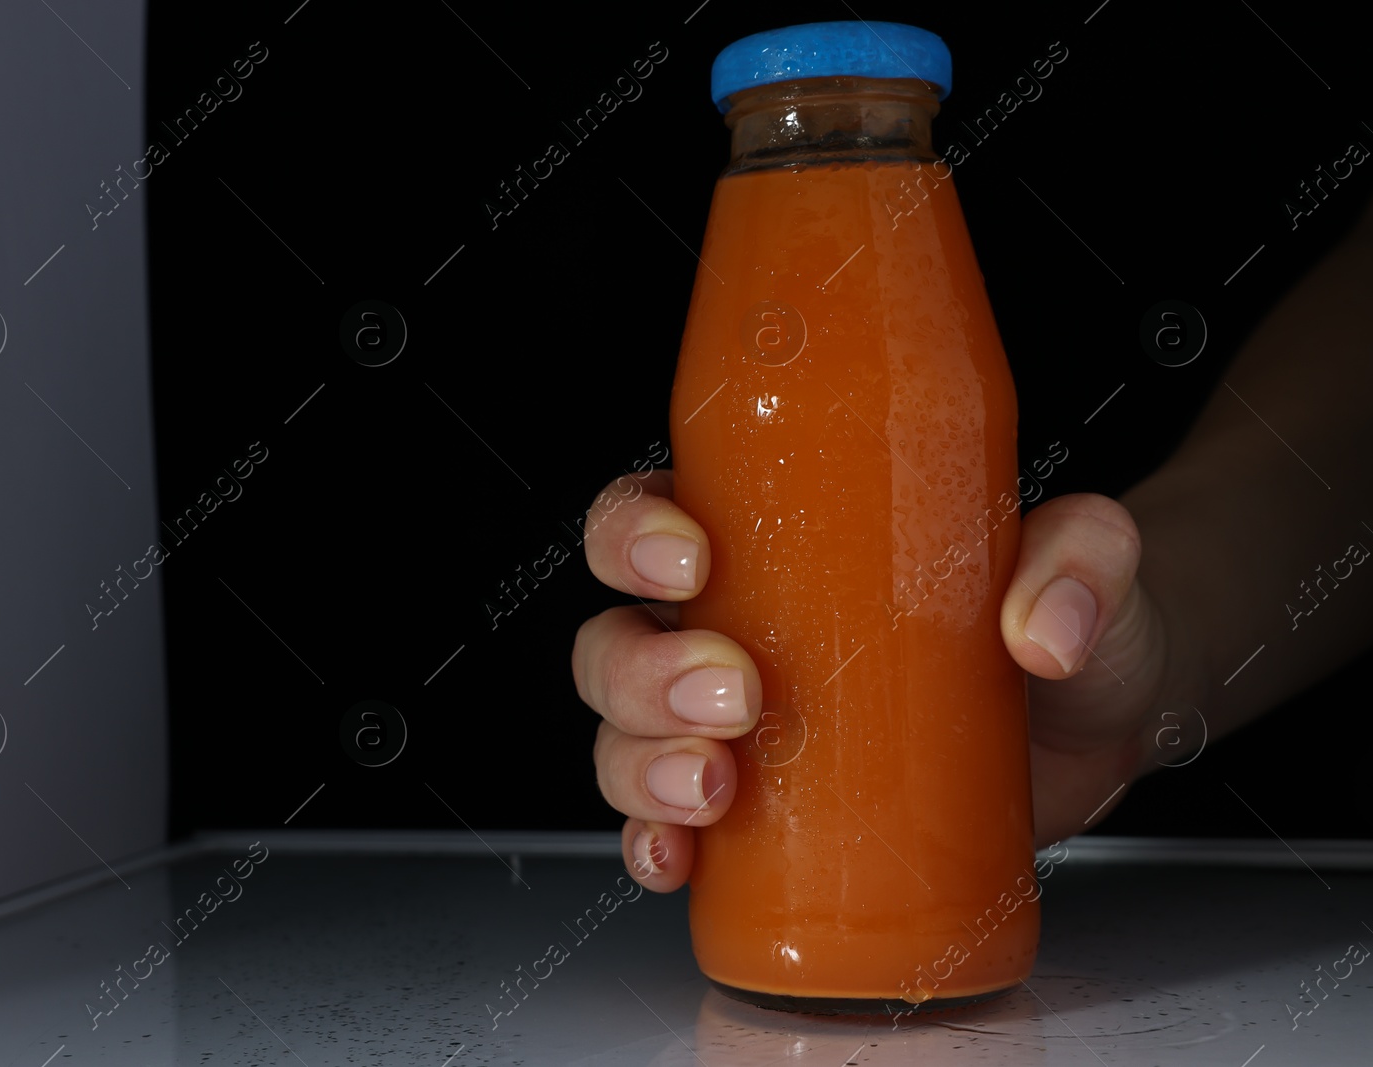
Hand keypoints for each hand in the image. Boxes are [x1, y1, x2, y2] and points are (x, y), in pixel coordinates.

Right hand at [572, 471, 1190, 891]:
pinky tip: (678, 856)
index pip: (652, 516)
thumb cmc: (1065, 624)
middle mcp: (731, 626)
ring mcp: (737, 726)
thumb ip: (1083, 559)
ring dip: (641, 764)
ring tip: (715, 788)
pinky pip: (664, 826)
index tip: (692, 561)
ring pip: (626, 733)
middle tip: (736, 696)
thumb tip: (1041, 629)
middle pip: (618, 636)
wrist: (1097, 732)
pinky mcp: (760, 813)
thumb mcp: (1089, 562)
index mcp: (771, 537)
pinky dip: (651, 843)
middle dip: (645, 672)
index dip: (633, 535)